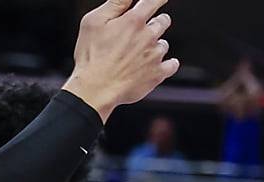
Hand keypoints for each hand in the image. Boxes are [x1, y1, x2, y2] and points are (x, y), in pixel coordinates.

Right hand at [63, 0, 179, 120]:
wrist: (95, 89)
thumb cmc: (91, 56)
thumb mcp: (94, 22)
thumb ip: (115, 4)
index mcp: (134, 21)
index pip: (154, 0)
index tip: (158, 1)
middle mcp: (148, 36)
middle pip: (163, 21)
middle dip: (154, 23)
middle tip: (140, 31)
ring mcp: (155, 56)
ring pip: (164, 44)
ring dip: (155, 45)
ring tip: (138, 54)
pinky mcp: (157, 74)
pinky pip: (172, 64)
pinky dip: (168, 63)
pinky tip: (157, 64)